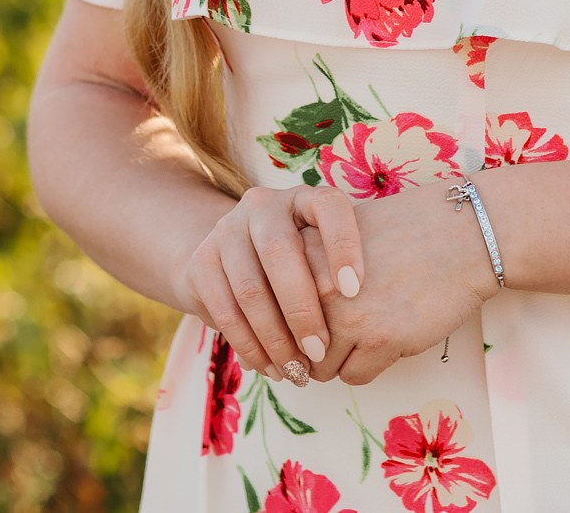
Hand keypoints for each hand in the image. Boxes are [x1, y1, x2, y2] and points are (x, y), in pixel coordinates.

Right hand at [174, 185, 364, 387]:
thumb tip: (368, 327)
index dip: (343, 245)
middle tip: (320, 352)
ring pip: (250, 289)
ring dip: (275, 339)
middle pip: (280, 252)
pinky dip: (249, 346)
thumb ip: (338, 277)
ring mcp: (226, 231)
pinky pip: (225, 311)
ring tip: (296, 371)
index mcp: (302, 198)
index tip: (354, 290)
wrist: (229, 258)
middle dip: (302, 309)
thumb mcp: (320, 258)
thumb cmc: (298, 264)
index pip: (328, 207)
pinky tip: (269, 368)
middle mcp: (262, 206)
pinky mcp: (201, 263)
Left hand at [298, 179, 500, 385]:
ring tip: (365, 334)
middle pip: (291, 344)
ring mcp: (349, 315)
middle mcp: (317, 287)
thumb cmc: (403, 233)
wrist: (462, 235)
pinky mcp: (381, 339)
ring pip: (319, 367)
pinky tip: (387, 338)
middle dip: (308, 350)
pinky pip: (353, 376)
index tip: (300, 331)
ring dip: (338, 359)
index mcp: (303, 255)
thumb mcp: (340, 234)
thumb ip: (305, 267)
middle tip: (330, 342)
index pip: (270, 310)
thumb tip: (279, 321)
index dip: (285, 325)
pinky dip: (367, 365)